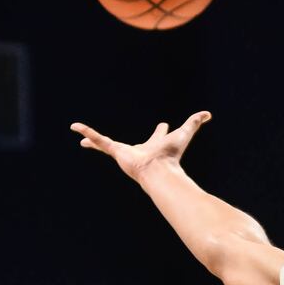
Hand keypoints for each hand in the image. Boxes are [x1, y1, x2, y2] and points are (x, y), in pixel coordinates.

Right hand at [71, 111, 211, 182]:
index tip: (162, 125)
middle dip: (116, 142)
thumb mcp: (184, 133)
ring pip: (105, 143)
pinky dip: (88, 133)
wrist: (159, 170)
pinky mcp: (115, 151)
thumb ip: (195, 122)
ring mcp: (124, 152)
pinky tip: (75, 128)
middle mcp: (138, 150)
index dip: (161, 131)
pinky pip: (99, 140)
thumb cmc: (172, 156)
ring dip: (92, 138)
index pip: (158, 136)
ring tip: (78, 132)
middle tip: (106, 138)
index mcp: (155, 146)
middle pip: (126, 143)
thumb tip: (208, 114)